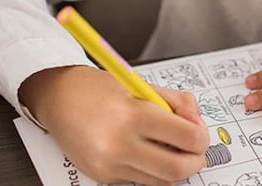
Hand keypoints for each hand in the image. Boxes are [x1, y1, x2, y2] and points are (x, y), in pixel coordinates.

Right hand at [19, 65, 208, 184]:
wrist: (58, 98)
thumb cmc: (99, 88)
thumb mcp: (143, 85)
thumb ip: (176, 103)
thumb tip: (197, 122)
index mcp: (133, 116)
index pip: (187, 137)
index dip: (202, 137)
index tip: (201, 133)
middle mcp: (119, 145)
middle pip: (177, 168)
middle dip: (196, 161)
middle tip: (197, 151)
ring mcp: (109, 165)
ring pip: (160, 180)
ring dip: (175, 167)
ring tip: (173, 149)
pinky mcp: (102, 177)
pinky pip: (140, 181)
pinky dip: (152, 170)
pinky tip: (148, 152)